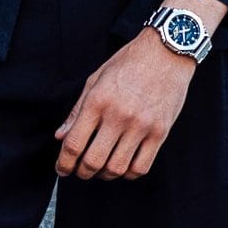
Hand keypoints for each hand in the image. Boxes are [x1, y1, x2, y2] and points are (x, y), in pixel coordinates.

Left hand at [54, 28, 195, 179]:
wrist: (167, 52)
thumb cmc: (128, 63)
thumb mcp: (96, 80)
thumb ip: (77, 111)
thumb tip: (60, 137)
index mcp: (97, 101)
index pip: (74, 144)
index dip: (63, 163)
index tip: (61, 169)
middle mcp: (118, 115)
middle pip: (93, 161)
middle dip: (82, 172)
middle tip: (80, 171)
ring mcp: (141, 125)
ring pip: (117, 168)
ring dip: (104, 175)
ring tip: (102, 169)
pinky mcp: (160, 132)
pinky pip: (141, 167)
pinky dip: (128, 173)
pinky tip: (123, 165)